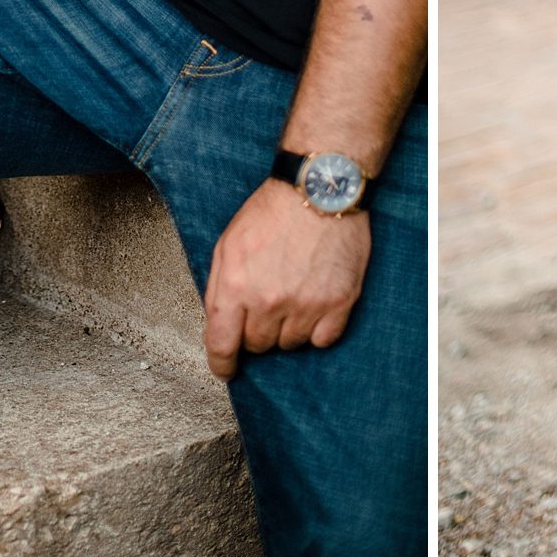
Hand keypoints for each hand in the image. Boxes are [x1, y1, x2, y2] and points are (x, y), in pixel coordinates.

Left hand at [201, 179, 370, 379]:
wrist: (319, 188)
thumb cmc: (273, 210)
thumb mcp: (228, 244)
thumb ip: (219, 289)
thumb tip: (219, 326)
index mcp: (236, 288)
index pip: (222, 347)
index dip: (223, 364)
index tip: (227, 368)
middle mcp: (269, 302)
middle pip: (259, 345)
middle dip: (258, 328)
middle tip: (269, 299)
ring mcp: (306, 305)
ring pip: (291, 344)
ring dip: (289, 326)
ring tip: (294, 291)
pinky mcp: (338, 303)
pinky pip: (323, 340)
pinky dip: (318, 328)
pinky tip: (315, 302)